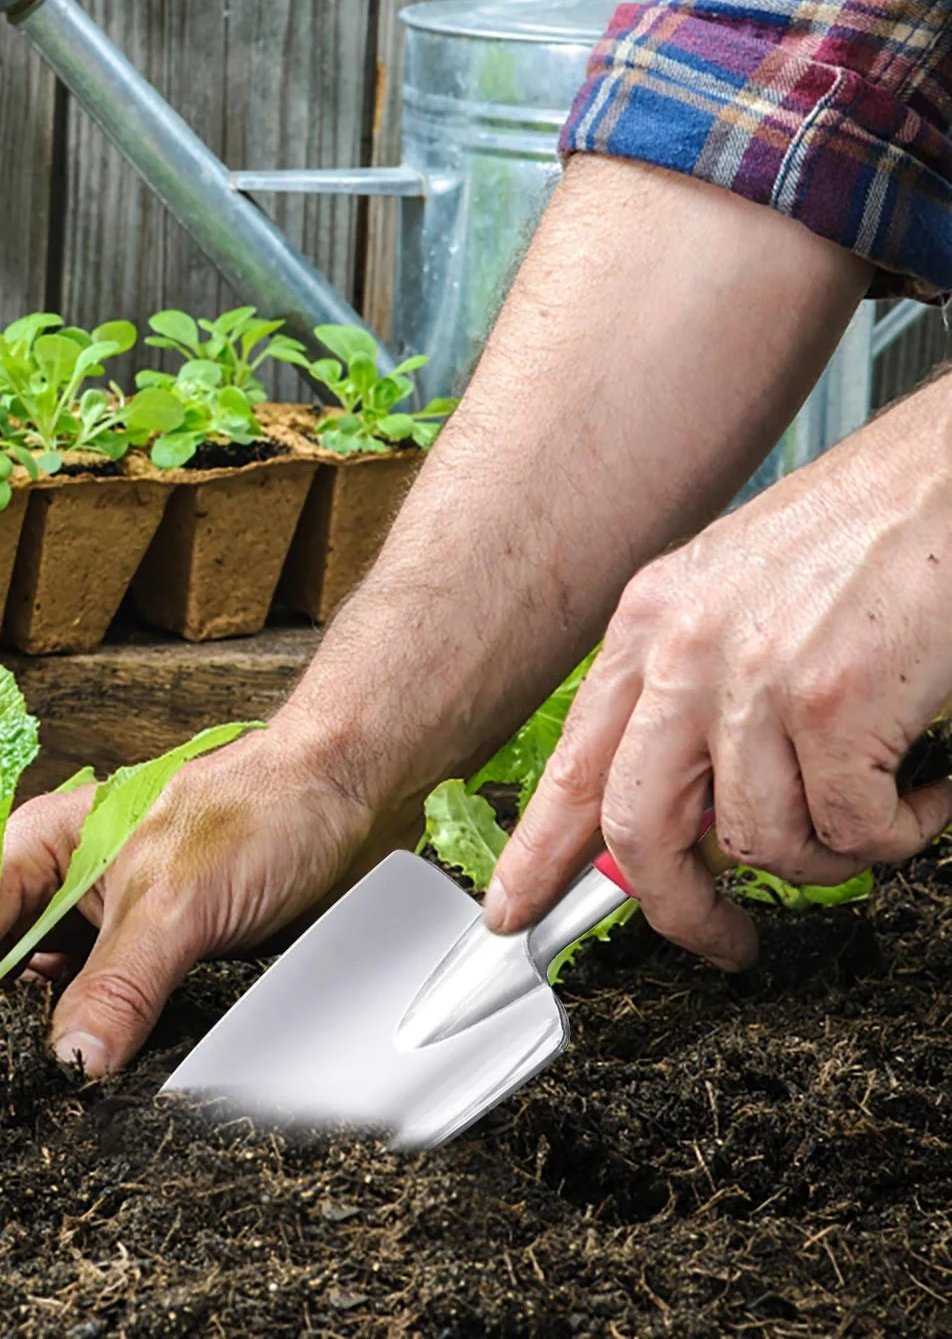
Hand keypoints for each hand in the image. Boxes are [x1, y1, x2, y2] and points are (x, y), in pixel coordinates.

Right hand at [0, 724, 383, 1074]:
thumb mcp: (175, 899)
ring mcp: (107, 930)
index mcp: (44, 846)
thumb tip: (68, 1066)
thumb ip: (118, 984)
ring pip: (47, 1001)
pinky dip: (93, 1053)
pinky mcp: (152, 964)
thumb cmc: (258, 809)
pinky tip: (88, 1091)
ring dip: (39, 1048)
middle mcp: (65, 889)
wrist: (346, 799)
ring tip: (22, 1105)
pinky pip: (103, 1018)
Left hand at [486, 377, 951, 967]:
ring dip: (827, 856)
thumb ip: (689, 693)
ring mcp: (755, 677)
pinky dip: (898, 833)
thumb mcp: (733, 600)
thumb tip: (686, 807)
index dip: (538, 851)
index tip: (512, 909)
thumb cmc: (860, 540)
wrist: (946, 478)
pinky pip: (852, 833)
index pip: (572, 764)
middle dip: (678, 909)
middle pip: (638, 829)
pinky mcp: (837, 704)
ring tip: (872, 813)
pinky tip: (922, 791)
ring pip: (761, 845)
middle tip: (723, 942)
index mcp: (647, 625)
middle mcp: (683, 650)